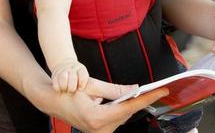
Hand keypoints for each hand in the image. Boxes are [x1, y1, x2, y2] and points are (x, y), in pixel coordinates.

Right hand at [42, 78, 169, 132]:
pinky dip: (123, 110)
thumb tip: (135, 88)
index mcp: (97, 118)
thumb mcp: (93, 86)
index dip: (147, 99)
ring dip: (131, 105)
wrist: (53, 102)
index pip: (129, 107)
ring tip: (146, 94)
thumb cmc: (70, 92)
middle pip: (128, 114)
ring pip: (123, 117)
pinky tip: (128, 101)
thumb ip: (116, 90)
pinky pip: (116, 120)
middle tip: (158, 90)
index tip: (161, 92)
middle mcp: (99, 129)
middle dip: (141, 101)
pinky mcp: (99, 132)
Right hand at [52, 59, 88, 92]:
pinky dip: (57, 88)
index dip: (81, 83)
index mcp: (81, 69)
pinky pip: (55, 82)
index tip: (80, 89)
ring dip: (64, 87)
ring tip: (65, 90)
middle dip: (72, 87)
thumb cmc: (77, 77)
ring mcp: (63, 70)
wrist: (64, 64)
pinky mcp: (55, 74)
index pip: (82, 75)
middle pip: (72, 78)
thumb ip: (91, 87)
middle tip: (72, 91)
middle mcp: (72, 68)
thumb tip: (99, 99)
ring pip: (63, 78)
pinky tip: (59, 90)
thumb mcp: (84, 77)